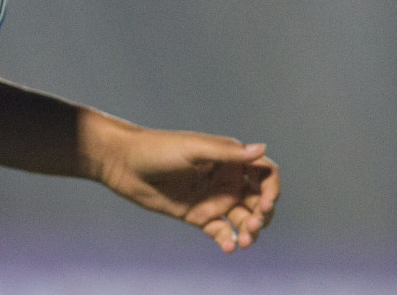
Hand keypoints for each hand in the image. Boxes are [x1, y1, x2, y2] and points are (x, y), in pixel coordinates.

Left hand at [96, 126, 278, 252]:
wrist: (124, 164)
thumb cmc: (158, 148)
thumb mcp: (194, 150)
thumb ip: (227, 153)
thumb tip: (262, 149)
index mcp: (230, 158)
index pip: (265, 172)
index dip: (272, 189)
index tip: (264, 204)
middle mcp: (226, 178)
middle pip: (259, 200)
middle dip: (263, 215)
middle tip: (253, 225)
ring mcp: (214, 198)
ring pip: (243, 219)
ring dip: (250, 231)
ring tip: (243, 241)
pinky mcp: (198, 216)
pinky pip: (221, 232)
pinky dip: (229, 241)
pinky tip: (228, 248)